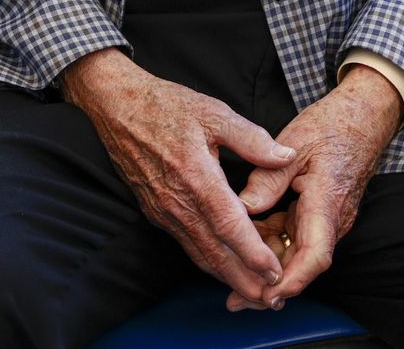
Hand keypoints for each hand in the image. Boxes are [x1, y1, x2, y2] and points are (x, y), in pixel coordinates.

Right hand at [63, 49, 297, 307]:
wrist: (117, 107)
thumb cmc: (166, 106)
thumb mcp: (214, 111)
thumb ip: (252, 138)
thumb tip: (286, 156)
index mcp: (195, 174)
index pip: (228, 223)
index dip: (252, 251)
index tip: (274, 269)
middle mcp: (177, 200)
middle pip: (214, 250)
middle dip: (243, 278)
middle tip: (270, 298)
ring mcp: (163, 209)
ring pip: (198, 252)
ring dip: (226, 276)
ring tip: (253, 292)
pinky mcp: (155, 212)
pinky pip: (185, 243)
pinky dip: (207, 260)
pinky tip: (223, 267)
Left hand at [225, 65, 402, 310]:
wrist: (363, 118)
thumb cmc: (332, 126)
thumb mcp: (295, 142)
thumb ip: (268, 177)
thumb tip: (243, 208)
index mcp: (328, 202)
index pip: (315, 255)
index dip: (292, 280)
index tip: (268, 294)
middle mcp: (332, 218)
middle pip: (303, 264)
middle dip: (272, 286)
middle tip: (237, 300)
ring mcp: (327, 218)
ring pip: (297, 253)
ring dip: (270, 266)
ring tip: (235, 279)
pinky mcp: (318, 213)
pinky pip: (296, 237)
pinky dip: (273, 243)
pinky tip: (248, 244)